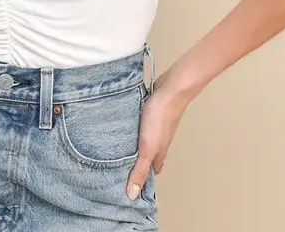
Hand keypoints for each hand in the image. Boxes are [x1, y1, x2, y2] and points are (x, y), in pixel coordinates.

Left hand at [126, 72, 190, 200]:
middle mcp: (158, 142)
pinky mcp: (149, 115)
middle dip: (133, 163)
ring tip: (114, 149)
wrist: (169, 90)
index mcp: (158, 154)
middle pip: (146, 158)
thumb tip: (132, 194)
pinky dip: (131, 130)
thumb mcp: (147, 148)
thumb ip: (140, 169)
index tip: (126, 186)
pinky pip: (139, 127)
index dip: (139, 181)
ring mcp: (154, 128)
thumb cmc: (160, 117)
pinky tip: (121, 127)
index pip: (149, 173)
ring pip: (142, 142)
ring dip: (131, 146)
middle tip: (115, 168)